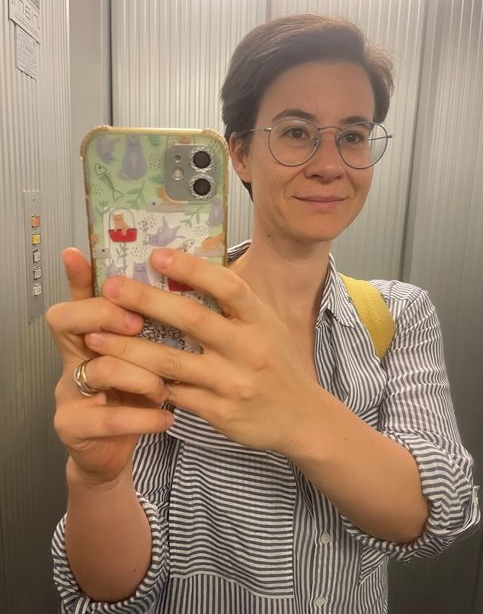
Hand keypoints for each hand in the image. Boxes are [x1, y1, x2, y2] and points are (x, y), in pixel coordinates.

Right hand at [46, 248, 173, 485]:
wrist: (113, 452)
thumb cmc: (135, 396)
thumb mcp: (146, 358)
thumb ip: (156, 329)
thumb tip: (191, 289)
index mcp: (92, 335)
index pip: (80, 297)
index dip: (77, 277)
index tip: (77, 253)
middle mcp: (74, 357)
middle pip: (68, 321)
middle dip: (104, 316)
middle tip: (137, 323)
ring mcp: (69, 391)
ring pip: (99, 367)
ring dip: (141, 375)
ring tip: (165, 388)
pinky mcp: (74, 426)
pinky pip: (109, 418)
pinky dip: (144, 418)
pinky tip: (166, 418)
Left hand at [83, 248, 323, 455]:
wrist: (303, 418)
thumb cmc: (279, 364)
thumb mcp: (268, 326)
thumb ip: (235, 305)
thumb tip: (190, 272)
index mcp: (260, 321)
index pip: (227, 286)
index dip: (192, 268)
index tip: (157, 256)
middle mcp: (248, 349)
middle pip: (192, 318)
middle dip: (147, 300)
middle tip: (111, 288)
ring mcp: (233, 383)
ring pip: (172, 361)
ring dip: (129, 347)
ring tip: (95, 336)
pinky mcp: (220, 412)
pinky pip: (175, 394)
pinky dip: (146, 382)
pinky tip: (119, 372)